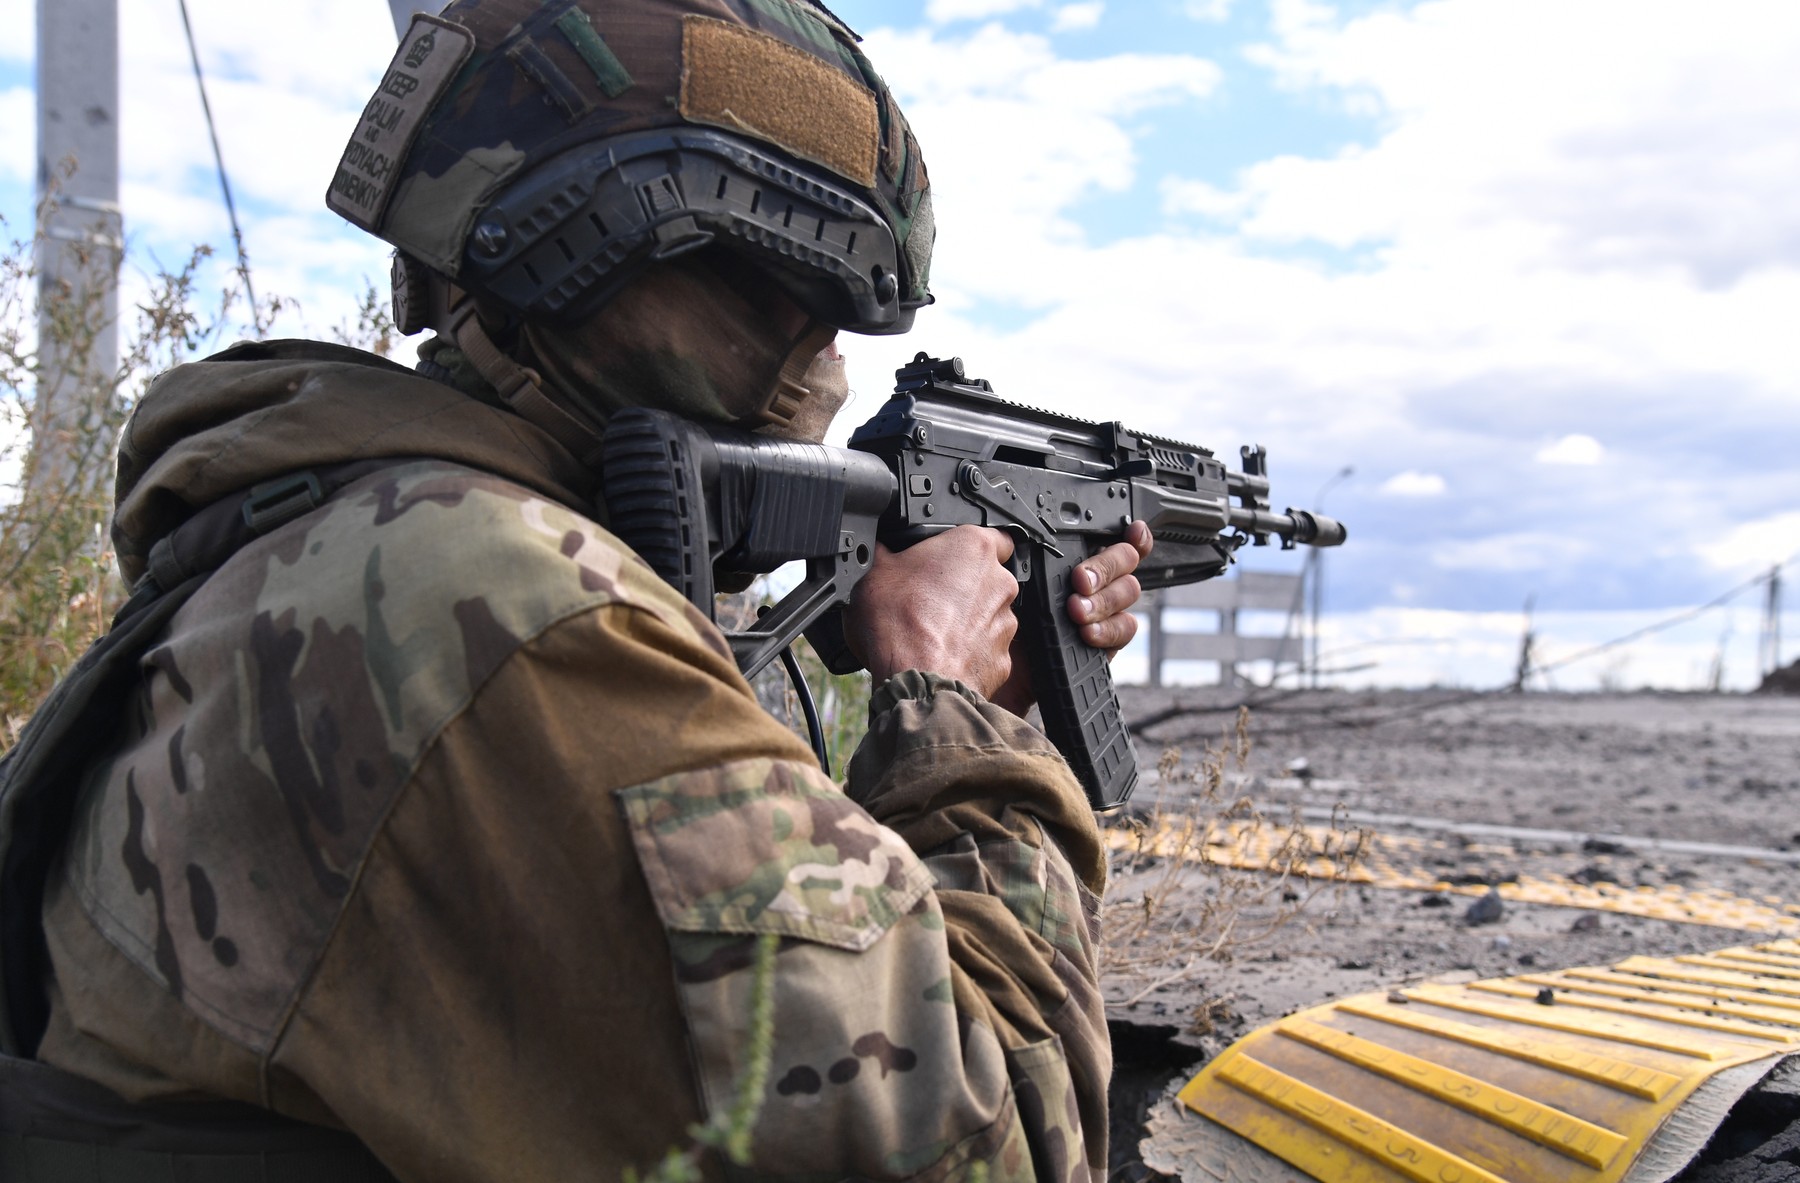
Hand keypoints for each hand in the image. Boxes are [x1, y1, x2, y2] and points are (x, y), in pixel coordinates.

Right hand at [844, 526, 1019, 698]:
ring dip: (966, 620)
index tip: (949, 556)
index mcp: (974, 548)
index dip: (969, 546)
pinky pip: (985, 651)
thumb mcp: (873, 570)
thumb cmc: (899, 624)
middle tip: (928, 597)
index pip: (994, 534)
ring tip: (930, 630)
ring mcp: (1004, 623)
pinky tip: (940, 655)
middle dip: (963, 586)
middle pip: (987, 577)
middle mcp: (999, 583)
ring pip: (988, 615)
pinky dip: (967, 653)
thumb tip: (877, 548)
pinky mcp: (1001, 660)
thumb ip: (884, 552)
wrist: (914, 680)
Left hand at [990, 521, 1153, 714]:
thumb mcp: (980, 565)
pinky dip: (1109, 629)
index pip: (1105, 536)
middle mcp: (1078, 584)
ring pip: (1127, 593)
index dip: (1127, 532)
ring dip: (1106, 598)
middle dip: (1108, 565)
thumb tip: (1018, 530)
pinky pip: (1123, 631)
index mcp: (1055, 558)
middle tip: (1079, 580)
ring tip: (1076, 611)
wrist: (974, 668)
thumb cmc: (970, 617)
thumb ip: (1004, 540)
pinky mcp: (1096, 646)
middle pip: (1124, 561)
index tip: (1131, 530)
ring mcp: (1092, 614)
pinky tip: (1087, 633)